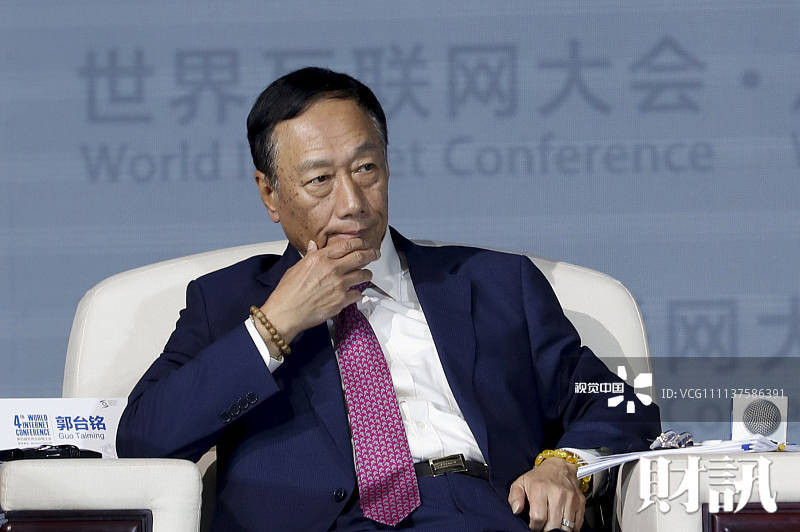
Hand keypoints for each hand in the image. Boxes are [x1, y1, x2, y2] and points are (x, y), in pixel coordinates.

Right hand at [257, 237, 378, 346]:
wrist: (286, 312)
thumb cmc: (288, 292)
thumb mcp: (297, 267)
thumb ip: (310, 256)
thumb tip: (313, 246)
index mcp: (321, 258)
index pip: (347, 245)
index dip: (360, 242)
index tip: (365, 244)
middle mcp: (332, 269)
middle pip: (360, 257)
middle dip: (371, 254)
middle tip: (375, 254)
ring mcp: (339, 285)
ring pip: (363, 275)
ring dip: (367, 274)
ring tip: (367, 274)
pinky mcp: (342, 301)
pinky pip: (358, 294)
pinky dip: (358, 294)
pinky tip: (356, 294)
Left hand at [508, 458, 584, 530]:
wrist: (559, 467)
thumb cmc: (539, 477)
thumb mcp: (521, 482)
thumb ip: (514, 496)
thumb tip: (516, 510)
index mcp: (540, 488)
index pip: (538, 518)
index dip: (534, 526)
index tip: (533, 526)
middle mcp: (557, 493)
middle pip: (553, 525)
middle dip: (546, 529)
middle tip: (542, 526)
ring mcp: (571, 498)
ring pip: (566, 527)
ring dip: (558, 529)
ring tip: (551, 524)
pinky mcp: (580, 502)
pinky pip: (577, 524)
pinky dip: (570, 528)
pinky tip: (562, 522)